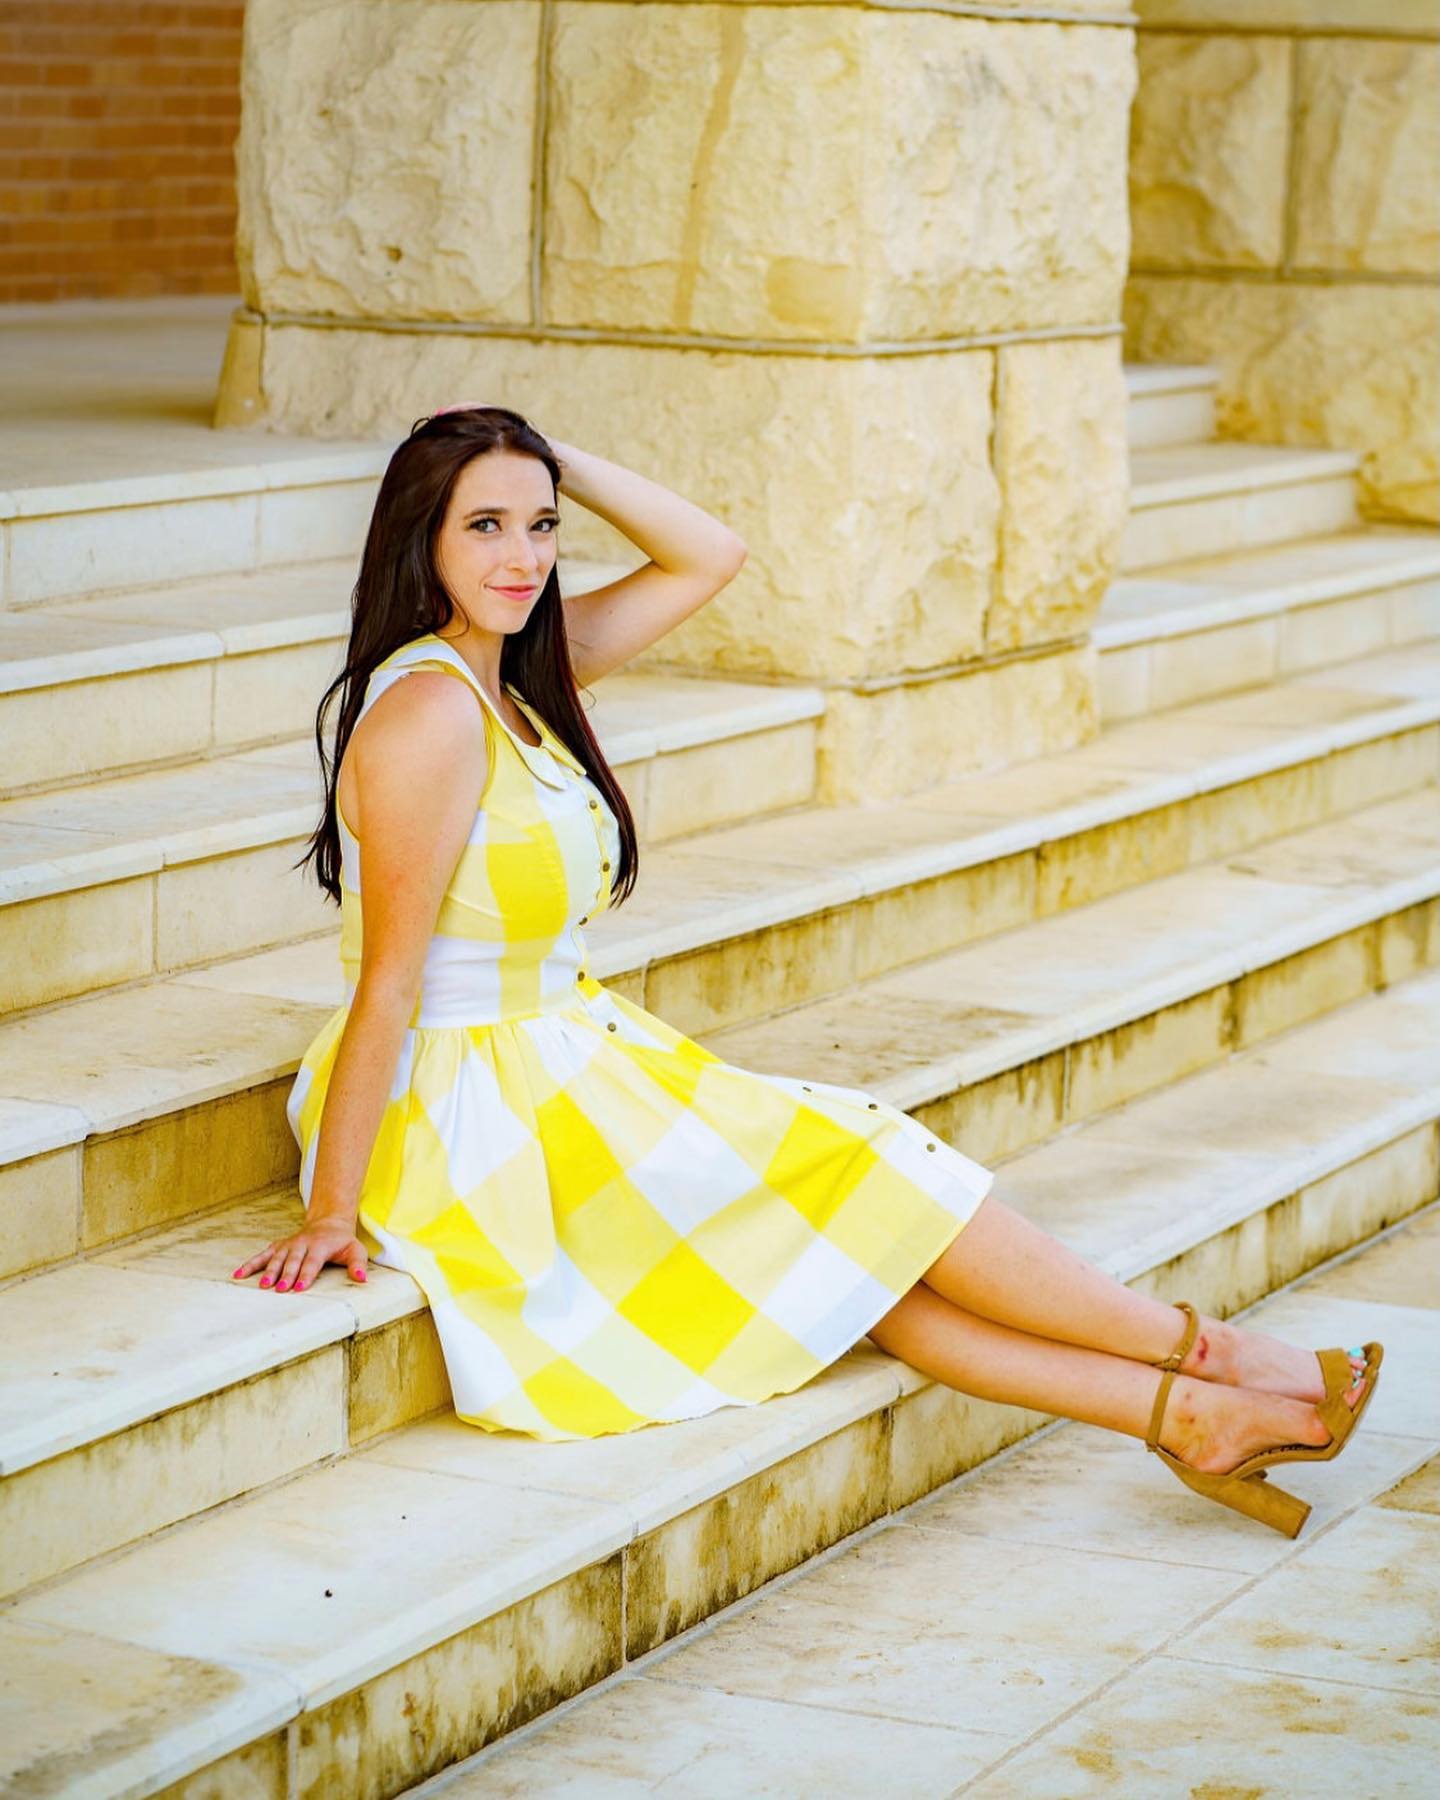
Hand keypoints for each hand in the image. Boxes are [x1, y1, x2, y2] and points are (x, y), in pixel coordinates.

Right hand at [232, 1215, 368, 1292]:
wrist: (328, 1223)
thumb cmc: (342, 1242)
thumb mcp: (355, 1250)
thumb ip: (358, 1264)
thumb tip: (362, 1278)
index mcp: (320, 1246)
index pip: (312, 1262)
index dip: (305, 1274)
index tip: (298, 1288)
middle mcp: (301, 1244)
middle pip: (292, 1261)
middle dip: (285, 1275)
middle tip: (280, 1290)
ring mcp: (288, 1245)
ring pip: (276, 1258)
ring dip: (268, 1271)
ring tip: (262, 1285)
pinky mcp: (278, 1247)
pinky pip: (262, 1256)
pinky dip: (250, 1264)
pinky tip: (238, 1275)